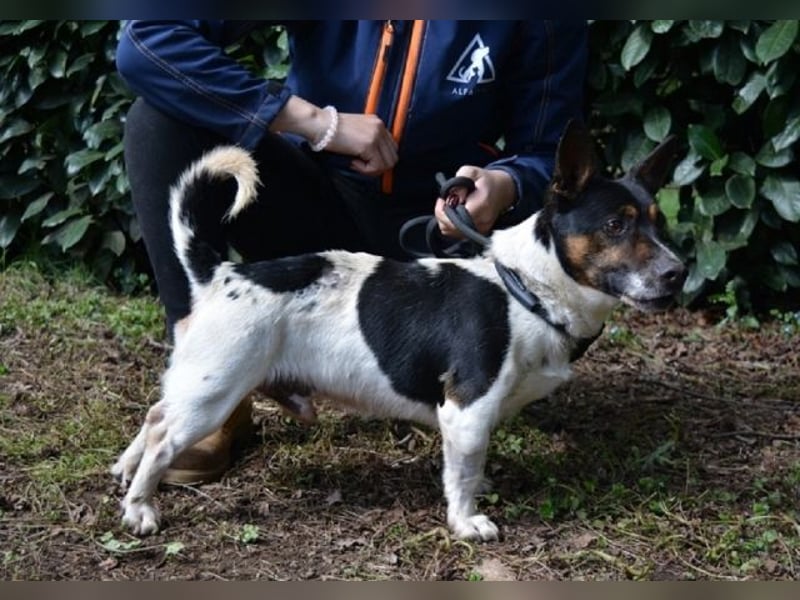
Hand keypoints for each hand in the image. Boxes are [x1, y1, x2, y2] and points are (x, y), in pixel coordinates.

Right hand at [271, 96, 397, 175]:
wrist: (320, 124)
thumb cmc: (331, 130)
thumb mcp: (356, 131)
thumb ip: (368, 141)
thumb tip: (376, 161)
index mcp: (378, 123)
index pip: (391, 148)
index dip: (380, 159)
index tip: (364, 161)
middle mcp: (380, 127)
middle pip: (393, 157)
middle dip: (378, 166)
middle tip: (361, 166)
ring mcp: (376, 135)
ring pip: (387, 164)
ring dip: (372, 169)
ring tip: (356, 164)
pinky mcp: (369, 145)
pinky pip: (376, 167)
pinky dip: (365, 170)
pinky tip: (353, 163)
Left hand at [434, 166, 516, 237]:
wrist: (502, 190)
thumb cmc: (485, 179)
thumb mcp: (471, 172)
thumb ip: (460, 182)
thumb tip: (453, 198)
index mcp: (482, 204)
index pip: (456, 217)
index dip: (444, 209)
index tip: (443, 198)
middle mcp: (482, 220)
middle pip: (451, 227)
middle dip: (442, 214)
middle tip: (445, 201)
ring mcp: (481, 229)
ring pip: (451, 232)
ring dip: (445, 219)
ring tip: (450, 206)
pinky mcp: (478, 233)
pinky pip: (456, 234)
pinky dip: (450, 224)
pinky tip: (454, 213)